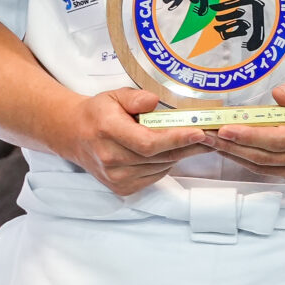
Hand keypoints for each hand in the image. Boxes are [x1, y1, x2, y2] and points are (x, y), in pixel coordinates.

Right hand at [67, 88, 212, 195]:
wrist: (75, 136)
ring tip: (194, 142)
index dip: (176, 139)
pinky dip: (165, 164)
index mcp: (108, 131)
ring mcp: (115, 177)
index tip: (199, 132)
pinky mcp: (121, 188)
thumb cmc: (98, 114)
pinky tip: (168, 152)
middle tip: (209, 136)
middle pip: (159, 157)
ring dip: (179, 155)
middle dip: (187, 146)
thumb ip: (135, 97)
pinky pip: (154, 177)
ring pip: (160, 168)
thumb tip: (154, 102)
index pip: (148, 142)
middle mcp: (110, 158)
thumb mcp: (114, 95)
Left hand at [211, 80, 284, 186]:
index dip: (250, 137)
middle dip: (234, 148)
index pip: (280, 140)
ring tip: (212, 142)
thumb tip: (277, 95)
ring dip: (237, 156)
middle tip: (206, 135)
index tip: (224, 129)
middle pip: (268, 158)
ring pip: (267, 169)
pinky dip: (250, 162)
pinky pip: (272, 172)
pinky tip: (233, 150)